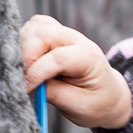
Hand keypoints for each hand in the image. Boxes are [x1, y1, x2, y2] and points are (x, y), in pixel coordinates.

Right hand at [20, 14, 132, 130]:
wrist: (108, 94)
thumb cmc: (96, 102)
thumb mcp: (79, 106)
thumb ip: (53, 94)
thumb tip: (27, 84)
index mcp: (89, 58)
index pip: (58, 57)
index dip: (37, 72)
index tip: (27, 89)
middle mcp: (77, 40)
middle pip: (45, 34)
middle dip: (28, 55)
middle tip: (24, 77)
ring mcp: (66, 34)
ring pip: (37, 26)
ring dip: (25, 45)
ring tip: (26, 68)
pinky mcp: (55, 34)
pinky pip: (35, 26)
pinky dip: (25, 38)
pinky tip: (26, 58)